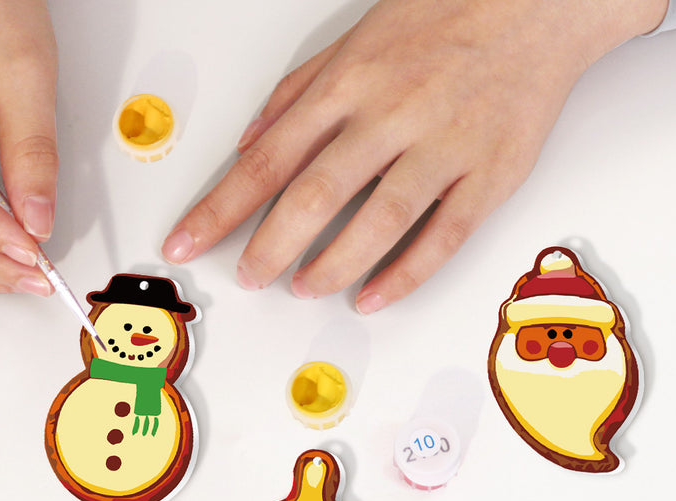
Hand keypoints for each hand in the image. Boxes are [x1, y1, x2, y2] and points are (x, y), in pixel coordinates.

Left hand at [162, 0, 666, 311]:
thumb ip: (297, 95)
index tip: (185, 244)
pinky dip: (403, 274)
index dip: (220, 209)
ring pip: (378, 221)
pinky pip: (442, 237)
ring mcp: (443, 147)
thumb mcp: (354, 40)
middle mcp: (391, 115)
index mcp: (349, 84)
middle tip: (247, 278)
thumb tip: (247, 145)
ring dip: (332, 265)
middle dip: (269, 246)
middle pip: (315, 195)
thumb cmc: (443, 16)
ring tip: (303, 288)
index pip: (267, 160)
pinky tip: (370, 298)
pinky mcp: (489, 174)